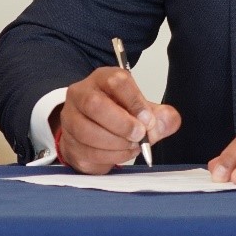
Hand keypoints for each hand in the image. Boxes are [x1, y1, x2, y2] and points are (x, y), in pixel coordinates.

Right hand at [57, 67, 180, 174]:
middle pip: (94, 105)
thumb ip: (161, 116)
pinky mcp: (68, 142)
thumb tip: (167, 121)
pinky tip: (123, 153)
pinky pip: (87, 152)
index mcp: (103, 79)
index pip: (116, 81)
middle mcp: (81, 94)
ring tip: (133, 145)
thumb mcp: (144, 111)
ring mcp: (70, 119)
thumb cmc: (121, 116)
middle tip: (140, 135)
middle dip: (122, 123)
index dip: (134, 100)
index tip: (148, 119)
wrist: (97, 134)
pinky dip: (110, 156)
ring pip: (87, 131)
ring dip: (116, 143)